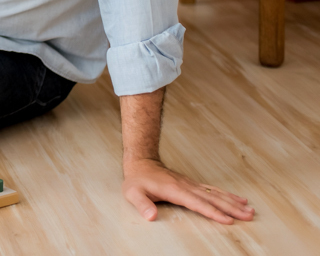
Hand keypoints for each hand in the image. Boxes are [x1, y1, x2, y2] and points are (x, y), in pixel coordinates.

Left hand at [122, 157, 253, 223]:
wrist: (141, 163)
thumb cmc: (137, 180)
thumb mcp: (133, 193)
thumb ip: (142, 205)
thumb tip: (151, 217)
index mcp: (174, 190)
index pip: (197, 203)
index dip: (212, 212)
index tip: (228, 220)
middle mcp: (186, 186)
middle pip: (212, 198)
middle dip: (231, 208)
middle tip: (249, 216)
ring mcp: (191, 184)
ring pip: (216, 194)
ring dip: (233, 202)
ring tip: (250, 210)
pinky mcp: (193, 184)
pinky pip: (213, 190)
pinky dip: (227, 195)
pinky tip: (239, 199)